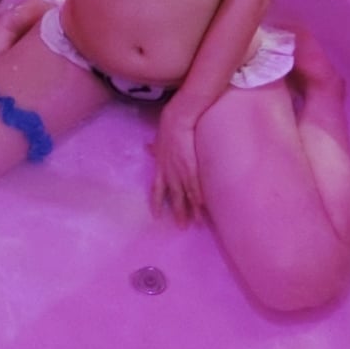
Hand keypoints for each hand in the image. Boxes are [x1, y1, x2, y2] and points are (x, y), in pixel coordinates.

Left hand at [150, 103, 203, 227]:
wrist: (177, 122)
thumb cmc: (168, 129)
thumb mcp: (157, 141)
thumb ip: (154, 148)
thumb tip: (147, 148)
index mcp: (160, 168)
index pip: (157, 190)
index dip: (157, 203)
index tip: (156, 215)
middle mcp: (169, 173)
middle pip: (174, 197)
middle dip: (178, 212)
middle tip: (181, 226)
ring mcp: (181, 172)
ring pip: (186, 196)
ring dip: (190, 211)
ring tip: (195, 223)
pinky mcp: (192, 168)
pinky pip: (195, 187)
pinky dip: (198, 199)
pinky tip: (202, 208)